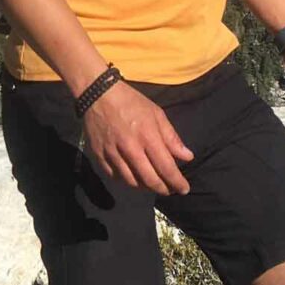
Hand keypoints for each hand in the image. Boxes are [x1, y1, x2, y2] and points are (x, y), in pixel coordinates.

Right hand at [79, 81, 194, 196]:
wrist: (97, 95)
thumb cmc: (131, 102)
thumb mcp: (156, 114)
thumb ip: (171, 138)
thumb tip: (187, 157)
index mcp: (147, 136)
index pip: (166, 167)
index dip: (177, 182)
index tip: (184, 189)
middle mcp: (130, 148)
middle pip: (149, 180)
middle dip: (163, 189)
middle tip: (170, 190)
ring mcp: (112, 153)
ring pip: (131, 181)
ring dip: (145, 187)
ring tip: (153, 184)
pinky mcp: (99, 155)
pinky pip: (114, 176)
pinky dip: (126, 181)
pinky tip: (134, 178)